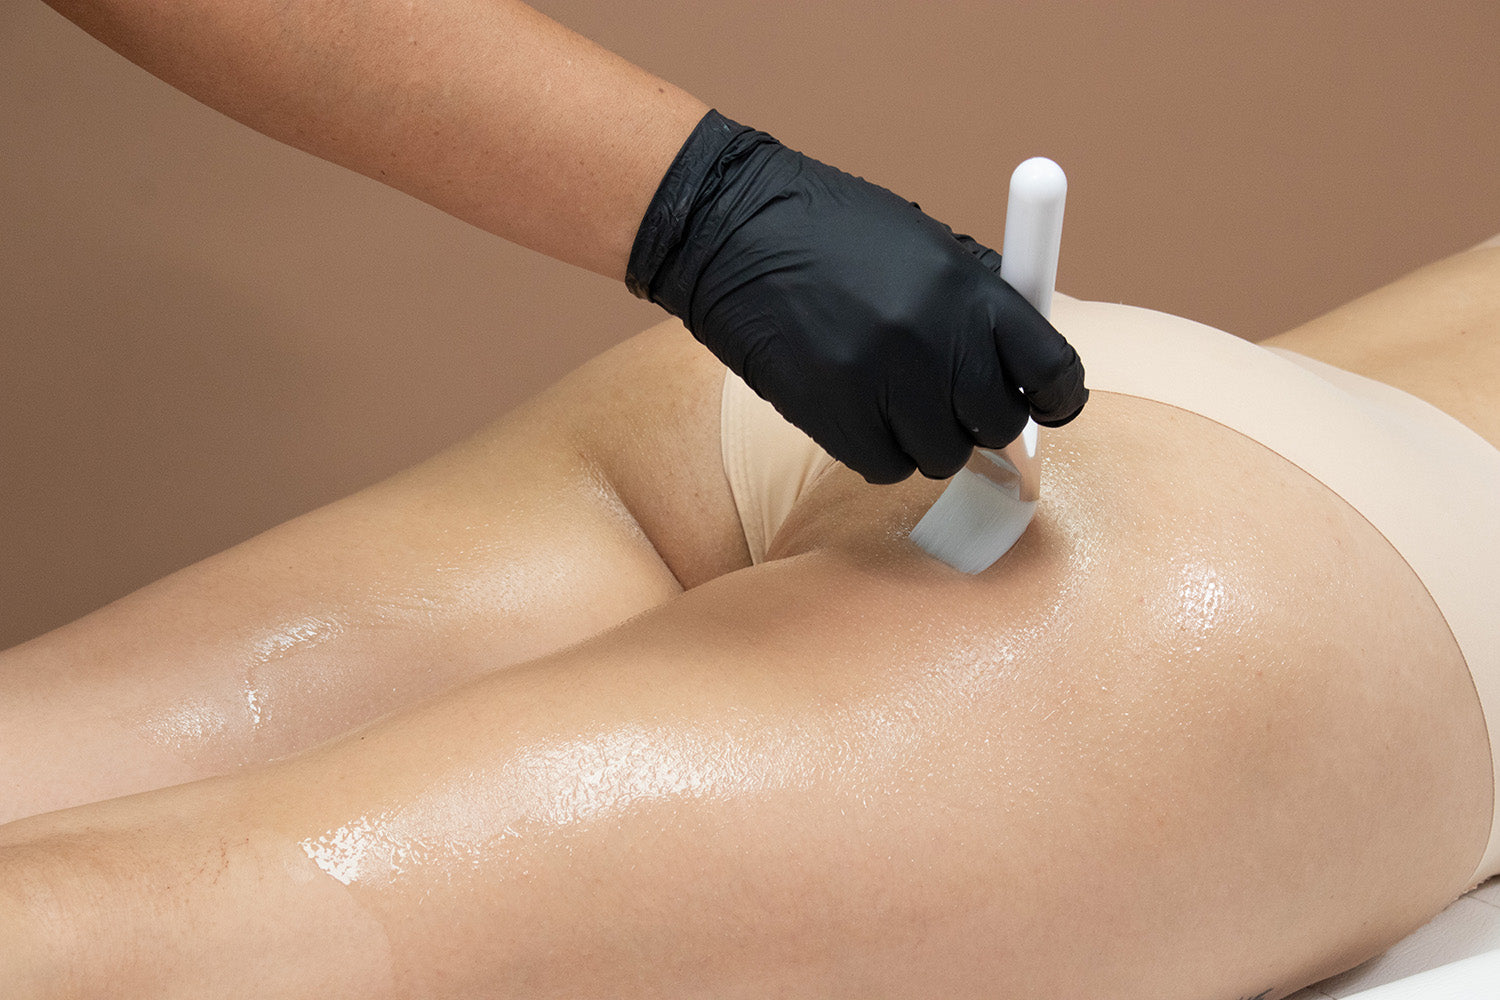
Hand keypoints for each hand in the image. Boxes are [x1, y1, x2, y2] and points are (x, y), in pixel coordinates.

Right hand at [627, 111, 1086, 483]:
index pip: (1053, 369)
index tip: (1048, 406)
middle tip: (952, 400)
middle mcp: (934, 337)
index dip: (1058, 397)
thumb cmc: (830, 232)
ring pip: (940, 455)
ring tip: (888, 395)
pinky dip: (876, 450)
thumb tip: (1028, 366)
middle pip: (998, 424)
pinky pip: (883, 467)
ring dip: (923, 438)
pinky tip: (854, 409)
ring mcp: (882, 380)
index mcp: (969, 287)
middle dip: (982, 420)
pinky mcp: (832, 413)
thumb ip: (979, 301)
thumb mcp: (923, 243)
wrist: (730, 228)